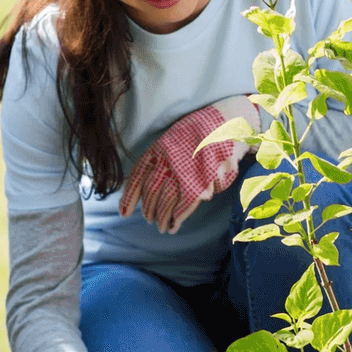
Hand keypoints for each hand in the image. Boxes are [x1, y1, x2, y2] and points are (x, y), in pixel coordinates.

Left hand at [119, 96, 261, 234]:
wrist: (228, 125)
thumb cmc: (201, 134)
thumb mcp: (175, 140)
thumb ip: (162, 160)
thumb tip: (149, 188)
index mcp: (160, 148)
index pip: (138, 176)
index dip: (130, 196)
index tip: (124, 212)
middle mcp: (169, 159)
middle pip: (152, 191)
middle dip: (149, 210)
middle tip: (150, 220)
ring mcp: (186, 170)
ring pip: (167, 200)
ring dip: (162, 217)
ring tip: (162, 226)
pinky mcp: (203, 180)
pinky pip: (186, 204)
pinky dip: (179, 217)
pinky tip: (175, 224)